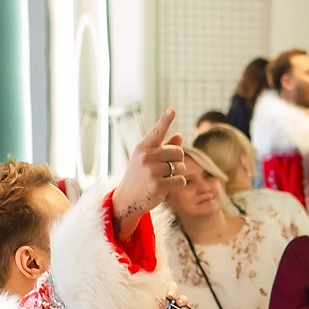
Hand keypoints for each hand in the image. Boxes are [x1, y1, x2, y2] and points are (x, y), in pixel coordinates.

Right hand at [115, 106, 187, 229]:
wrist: (127, 199)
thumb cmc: (139, 176)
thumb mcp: (147, 159)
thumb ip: (164, 147)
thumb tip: (179, 136)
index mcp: (143, 147)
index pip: (157, 131)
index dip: (166, 120)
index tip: (172, 109)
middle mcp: (147, 157)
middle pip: (179, 152)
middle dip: (178, 161)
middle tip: (167, 169)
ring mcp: (152, 171)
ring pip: (181, 167)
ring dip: (178, 174)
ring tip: (164, 178)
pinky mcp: (158, 185)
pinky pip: (181, 181)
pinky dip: (178, 185)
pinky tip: (167, 187)